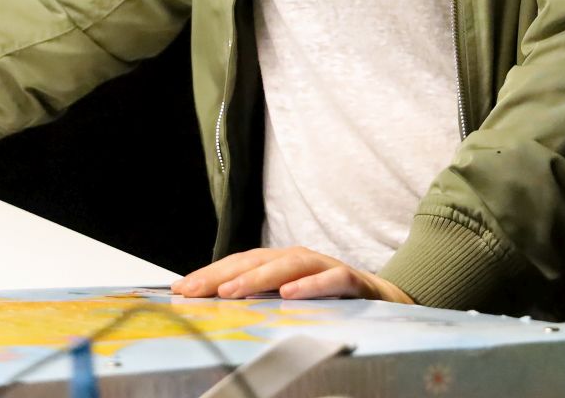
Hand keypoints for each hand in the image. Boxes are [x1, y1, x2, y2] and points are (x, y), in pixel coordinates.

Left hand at [170, 246, 412, 302]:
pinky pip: (330, 280)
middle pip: (256, 260)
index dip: (209, 274)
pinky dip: (310, 285)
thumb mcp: (290, 299)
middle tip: (194, 290)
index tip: (180, 289)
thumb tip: (216, 306)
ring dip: (258, 277)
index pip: (239, 264)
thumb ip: (260, 299)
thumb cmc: (329, 300)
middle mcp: (299, 259)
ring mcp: (324, 267)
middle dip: (222, 274)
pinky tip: (289, 294)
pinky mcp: (351, 280)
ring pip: (289, 265)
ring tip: (231, 290)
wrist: (383, 300)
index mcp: (280, 263)